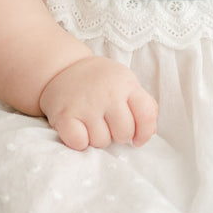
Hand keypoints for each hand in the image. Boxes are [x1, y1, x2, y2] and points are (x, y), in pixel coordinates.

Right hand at [38, 56, 157, 150]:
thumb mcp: (127, 83)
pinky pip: (79, 143)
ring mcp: (85, 104)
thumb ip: (144, 106)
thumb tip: (148, 133)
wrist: (64, 68)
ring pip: (101, 142)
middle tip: (109, 125)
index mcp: (126, 84)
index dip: (144, 133)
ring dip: (98, 138)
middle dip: (119, 135)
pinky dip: (80, 142)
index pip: (146, 116)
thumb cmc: (101, 81)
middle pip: (124, 133)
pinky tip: (80, 129)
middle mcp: (107, 93)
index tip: (137, 139)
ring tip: (93, 123)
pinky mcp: (64, 115)